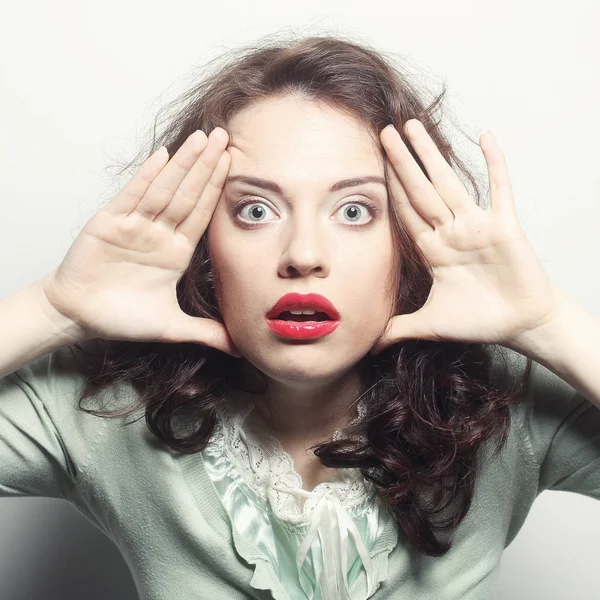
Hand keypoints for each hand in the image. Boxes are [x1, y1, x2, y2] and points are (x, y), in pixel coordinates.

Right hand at [41, 127, 241, 357]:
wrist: (79, 316)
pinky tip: (163, 156)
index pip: (201, 214)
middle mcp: (158, 233)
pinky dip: (146, 177)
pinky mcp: (109, 223)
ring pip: (164, 189)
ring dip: (182, 164)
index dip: (217, 189)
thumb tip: (240, 347)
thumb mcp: (171, 326)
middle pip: (187, 194)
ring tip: (201, 138)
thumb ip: (206, 333)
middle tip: (225, 136)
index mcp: (176, 251)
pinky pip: (131, 196)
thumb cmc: (122, 317)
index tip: (235, 165)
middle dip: (206, 166)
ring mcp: (134, 225)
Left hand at [370, 120, 559, 355]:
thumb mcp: (428, 324)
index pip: (405, 212)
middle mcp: (451, 231)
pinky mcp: (505, 226)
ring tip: (414, 127)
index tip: (372, 166)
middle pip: (420, 190)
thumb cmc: (478, 322)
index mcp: (433, 249)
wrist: (520, 325)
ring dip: (432, 155)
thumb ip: (396, 329)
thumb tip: (368, 344)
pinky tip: (485, 136)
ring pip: (449, 182)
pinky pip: (499, 189)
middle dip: (401, 162)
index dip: (389, 189)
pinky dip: (495, 163)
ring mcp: (477, 226)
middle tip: (384, 132)